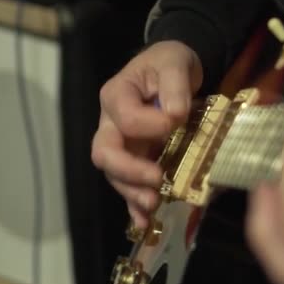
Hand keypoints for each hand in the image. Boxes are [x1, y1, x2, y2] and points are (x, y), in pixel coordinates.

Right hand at [91, 40, 202, 227]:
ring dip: (133, 192)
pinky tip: (145, 222)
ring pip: (115, 175)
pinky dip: (135, 206)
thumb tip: (175, 114)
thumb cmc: (169, 63)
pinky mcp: (134, 160)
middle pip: (105, 153)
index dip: (152, 125)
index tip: (178, 121)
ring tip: (154, 204)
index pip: (126, 119)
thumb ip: (174, 84)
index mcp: (116, 96)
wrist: (172, 71)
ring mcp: (121, 145)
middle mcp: (110, 124)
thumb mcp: (175, 61)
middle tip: (155, 180)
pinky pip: (128, 185)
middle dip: (128, 171)